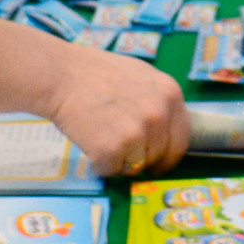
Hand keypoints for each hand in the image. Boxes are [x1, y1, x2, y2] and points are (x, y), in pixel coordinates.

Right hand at [0, 20, 188, 174]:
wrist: (62, 76)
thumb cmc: (96, 73)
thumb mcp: (141, 76)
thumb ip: (158, 100)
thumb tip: (167, 129)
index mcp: (171, 94)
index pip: (181, 137)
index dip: (169, 154)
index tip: (160, 162)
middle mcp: (160, 114)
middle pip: (159, 155)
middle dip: (143, 160)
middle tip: (125, 156)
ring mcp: (138, 133)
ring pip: (136, 165)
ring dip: (120, 160)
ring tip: (102, 138)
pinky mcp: (114, 150)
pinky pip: (112, 170)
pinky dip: (100, 164)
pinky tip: (90, 144)